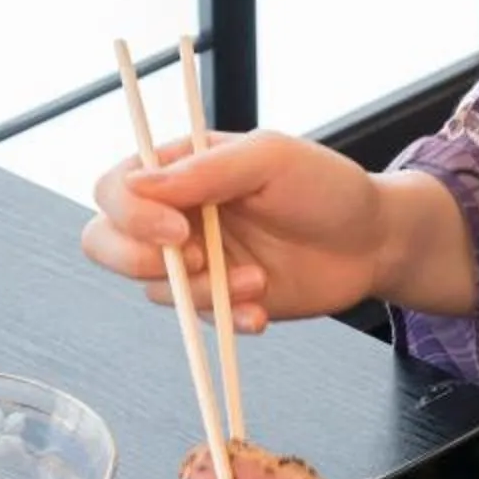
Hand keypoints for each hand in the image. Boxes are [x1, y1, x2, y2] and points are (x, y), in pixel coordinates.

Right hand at [82, 132, 407, 329]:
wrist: (374, 241)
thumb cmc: (326, 187)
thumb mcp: (271, 159)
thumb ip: (206, 169)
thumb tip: (139, 183)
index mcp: (181, 169)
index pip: (115, 187)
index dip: (130, 213)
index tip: (178, 228)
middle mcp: (176, 214)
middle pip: (105, 242)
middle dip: (140, 260)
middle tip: (202, 259)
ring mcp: (195, 261)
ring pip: (151, 289)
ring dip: (202, 292)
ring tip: (257, 279)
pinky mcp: (219, 299)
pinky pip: (195, 319)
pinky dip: (226, 318)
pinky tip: (260, 310)